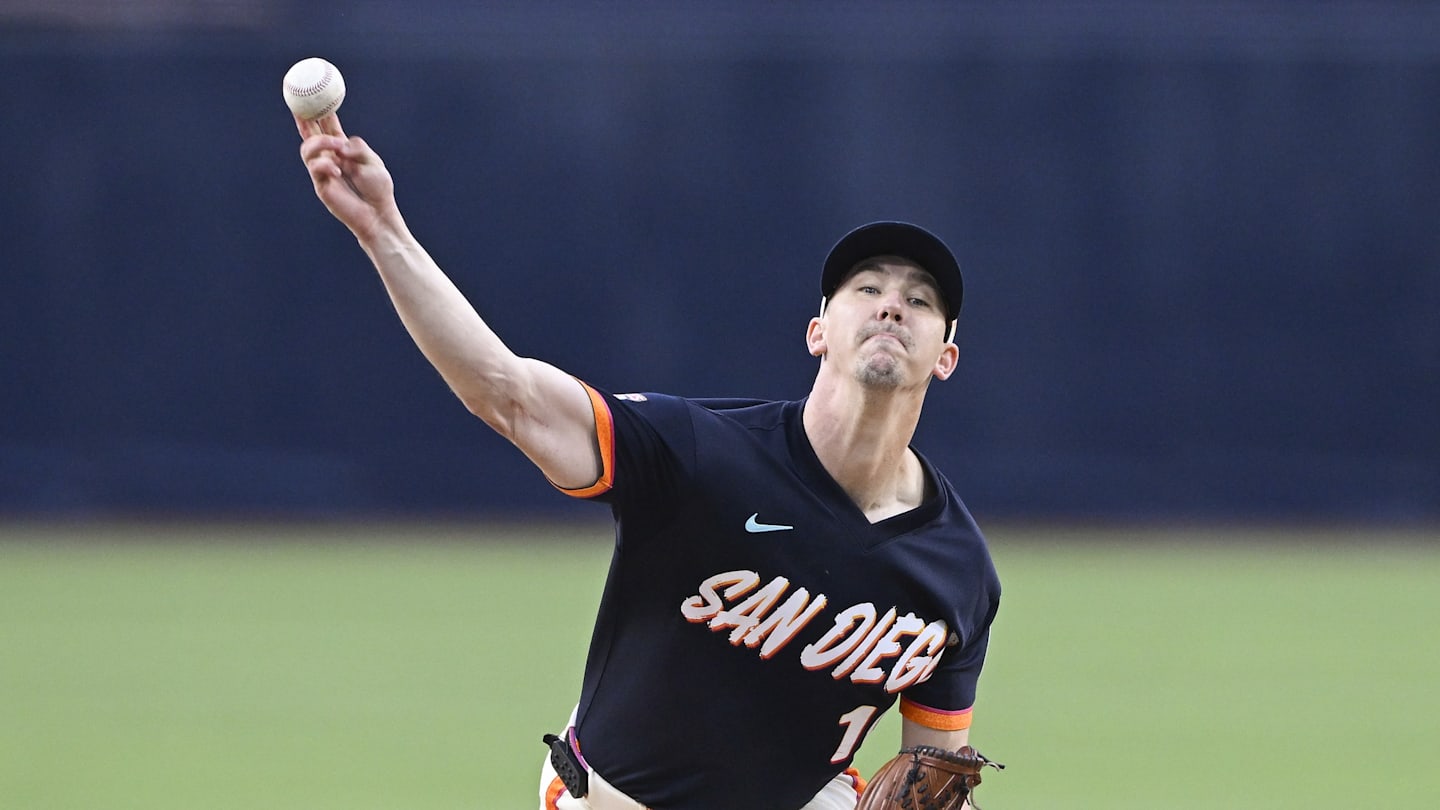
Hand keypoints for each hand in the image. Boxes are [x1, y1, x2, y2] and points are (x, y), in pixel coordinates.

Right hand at [296, 113, 398, 242]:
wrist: (378, 214)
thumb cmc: (378, 188)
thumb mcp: (373, 162)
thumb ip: (358, 148)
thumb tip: (341, 143)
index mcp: (343, 150)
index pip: (327, 127)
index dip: (320, 112)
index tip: (314, 95)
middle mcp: (330, 158)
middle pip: (310, 134)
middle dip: (303, 119)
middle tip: (301, 105)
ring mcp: (323, 172)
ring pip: (307, 149)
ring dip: (320, 142)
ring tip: (337, 145)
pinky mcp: (321, 186)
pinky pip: (315, 169)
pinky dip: (325, 165)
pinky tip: (338, 171)